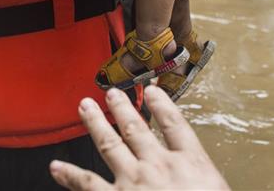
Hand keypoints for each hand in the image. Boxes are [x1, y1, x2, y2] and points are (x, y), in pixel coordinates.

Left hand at [50, 86, 228, 190]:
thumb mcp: (217, 190)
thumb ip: (204, 182)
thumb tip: (200, 184)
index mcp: (192, 165)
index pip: (176, 125)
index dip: (163, 106)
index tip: (153, 92)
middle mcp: (159, 165)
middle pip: (137, 129)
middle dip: (122, 109)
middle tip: (111, 93)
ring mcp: (133, 180)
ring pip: (109, 144)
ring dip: (95, 123)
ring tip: (86, 107)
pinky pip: (86, 183)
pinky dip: (69, 175)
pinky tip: (57, 167)